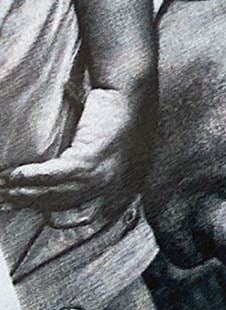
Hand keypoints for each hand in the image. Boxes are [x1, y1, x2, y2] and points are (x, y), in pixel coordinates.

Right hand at [0, 84, 151, 229]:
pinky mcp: (91, 158)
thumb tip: (58, 188)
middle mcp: (116, 189)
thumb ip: (93, 175)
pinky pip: (53, 175)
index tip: (30, 209)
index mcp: (123, 191)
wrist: (129, 92)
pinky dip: (29, 177)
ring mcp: (104, 176)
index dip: (52, 215)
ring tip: (2, 188)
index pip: (83, 217)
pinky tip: (11, 176)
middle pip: (62, 207)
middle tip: (5, 201)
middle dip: (29, 204)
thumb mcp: (113, 155)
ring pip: (53, 193)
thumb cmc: (118, 120)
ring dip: (22, 192)